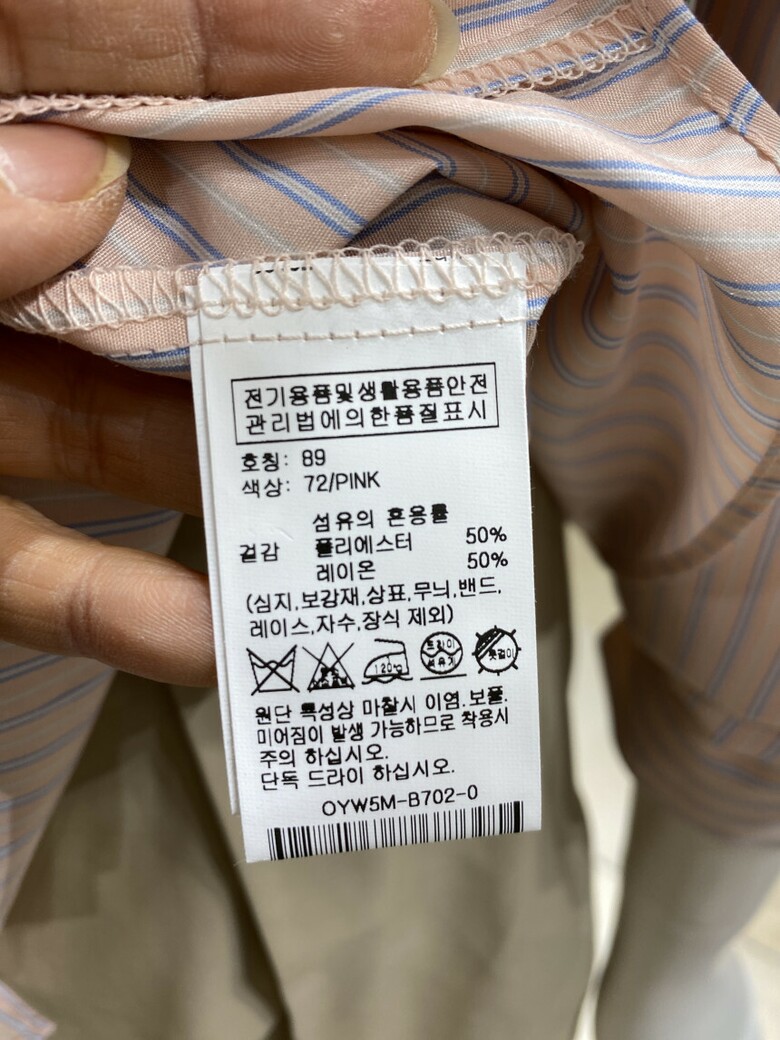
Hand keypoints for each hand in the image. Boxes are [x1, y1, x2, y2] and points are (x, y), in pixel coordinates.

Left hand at [0, 0, 457, 684]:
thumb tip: (80, 178)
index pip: (108, 43)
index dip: (251, 36)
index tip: (408, 40)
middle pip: (143, 251)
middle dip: (283, 275)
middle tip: (420, 281)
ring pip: (102, 421)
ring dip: (232, 466)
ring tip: (367, 478)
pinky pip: (20, 562)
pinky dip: (110, 604)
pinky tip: (209, 637)